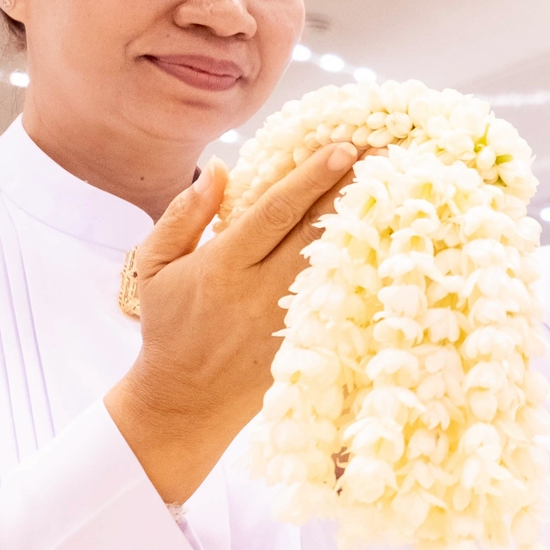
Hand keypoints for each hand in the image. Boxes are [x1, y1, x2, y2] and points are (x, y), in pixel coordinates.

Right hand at [107, 141, 362, 502]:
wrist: (184, 402)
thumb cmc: (170, 327)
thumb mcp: (154, 266)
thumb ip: (184, 215)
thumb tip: (218, 168)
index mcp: (223, 267)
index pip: (276, 212)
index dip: (312, 178)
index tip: (344, 148)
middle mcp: (260, 293)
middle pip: (316, 231)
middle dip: (351, 189)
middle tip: (385, 152)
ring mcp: (289, 321)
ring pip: (337, 262)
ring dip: (366, 223)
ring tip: (394, 187)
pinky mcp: (308, 344)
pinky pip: (341, 298)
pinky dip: (364, 266)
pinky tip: (386, 241)